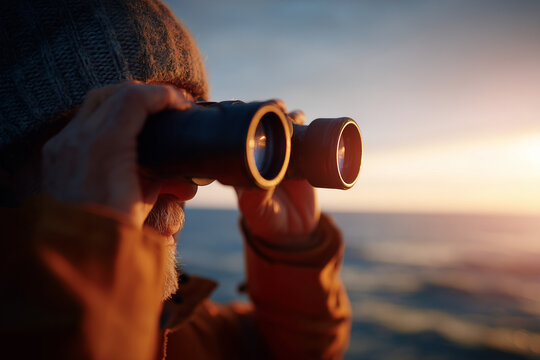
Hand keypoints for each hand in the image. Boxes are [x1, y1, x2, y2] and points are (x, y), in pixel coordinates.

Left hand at [42, 81, 196, 227]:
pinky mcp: (54, 154)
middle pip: (114, 93)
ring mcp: (62, 145)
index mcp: (103, 148)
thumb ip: (162, 181)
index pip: (134, 99)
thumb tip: (185, 180)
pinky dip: (105, 118)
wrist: (67, 257)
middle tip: (167, 105)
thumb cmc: (108, 235)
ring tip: (147, 114)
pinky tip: (121, 130)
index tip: (181, 103)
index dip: (162, 95)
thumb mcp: (144, 206)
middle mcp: (77, 139)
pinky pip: (81, 121)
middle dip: (145, 94)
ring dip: (123, 102)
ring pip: (95, 103)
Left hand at [235, 100, 320, 247]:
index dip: (243, 119)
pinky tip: (305, 119)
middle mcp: (261, 155)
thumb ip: (255, 197)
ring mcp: (282, 155)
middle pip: (261, 125)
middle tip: (277, 108)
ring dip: (286, 115)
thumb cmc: (268, 223)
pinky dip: (304, 125)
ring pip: (282, 127)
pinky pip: (302, 138)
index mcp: (242, 164)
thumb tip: (260, 176)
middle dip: (267, 111)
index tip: (250, 109)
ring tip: (292, 114)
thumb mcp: (257, 212)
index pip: (238, 134)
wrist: (295, 233)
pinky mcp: (301, 159)